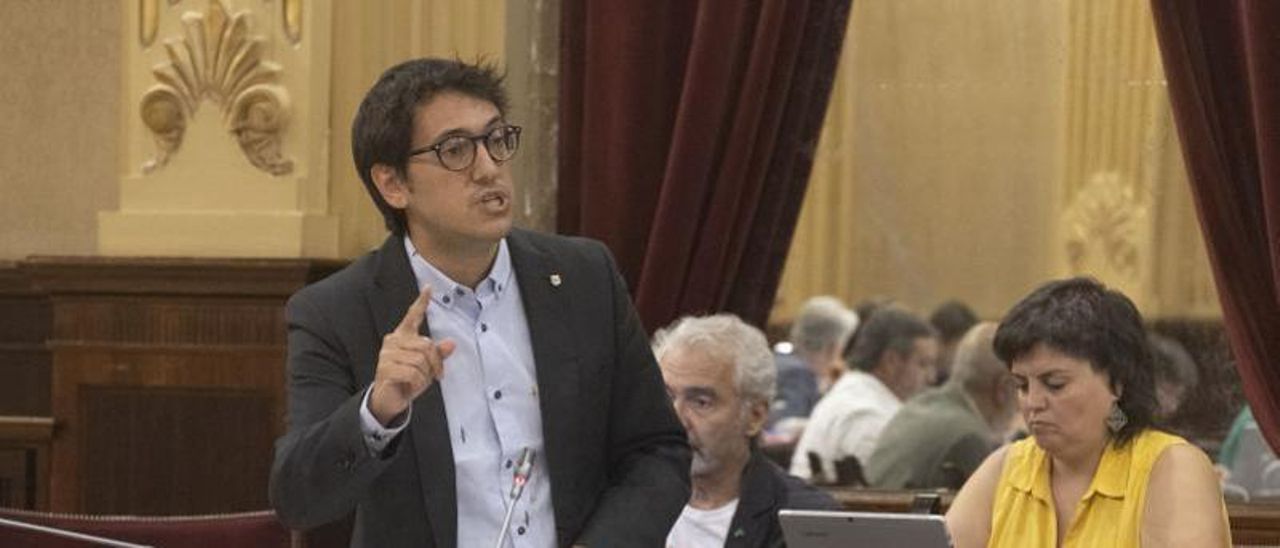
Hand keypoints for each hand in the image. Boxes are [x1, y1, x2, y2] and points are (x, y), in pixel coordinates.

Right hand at [368, 288, 455, 425]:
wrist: (389, 399)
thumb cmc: (407, 380)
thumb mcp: (426, 367)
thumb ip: (437, 354)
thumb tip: (451, 343)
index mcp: (403, 336)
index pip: (412, 316)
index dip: (421, 302)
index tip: (429, 288)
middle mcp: (393, 341)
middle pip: (426, 345)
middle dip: (435, 363)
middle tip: (434, 375)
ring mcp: (387, 354)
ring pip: (420, 360)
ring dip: (425, 376)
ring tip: (417, 382)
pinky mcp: (385, 369)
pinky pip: (412, 373)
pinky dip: (416, 383)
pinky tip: (410, 386)